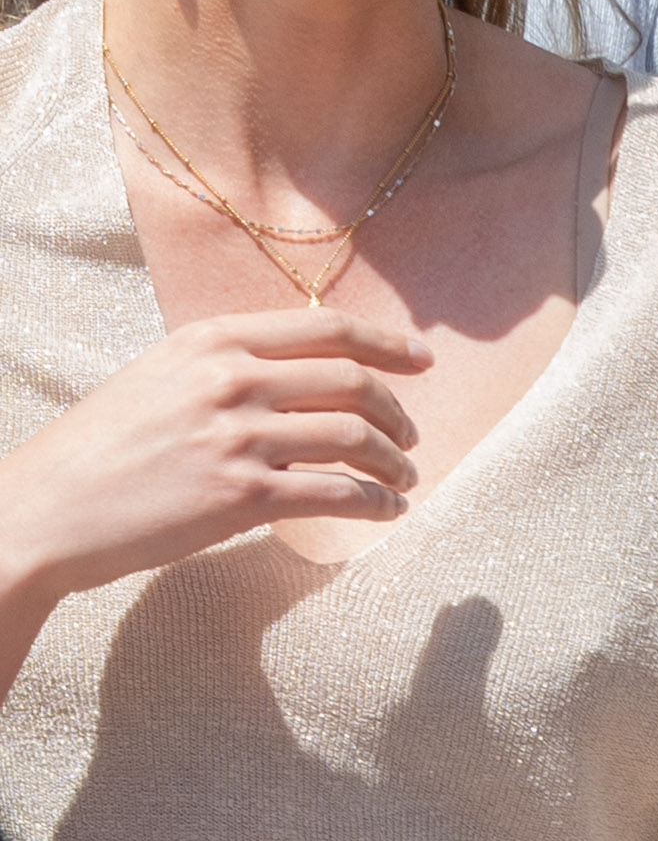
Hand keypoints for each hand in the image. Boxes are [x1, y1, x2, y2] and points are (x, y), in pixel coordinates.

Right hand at [0, 306, 429, 604]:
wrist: (52, 506)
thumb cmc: (106, 447)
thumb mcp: (162, 377)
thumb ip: (226, 366)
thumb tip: (299, 374)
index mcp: (212, 339)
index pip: (325, 329)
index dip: (386, 344)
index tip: (422, 360)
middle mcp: (231, 378)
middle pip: (352, 382)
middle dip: (397, 413)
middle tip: (412, 438)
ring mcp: (239, 436)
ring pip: (355, 439)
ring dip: (395, 462)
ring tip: (405, 479)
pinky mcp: (244, 496)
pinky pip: (337, 494)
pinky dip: (376, 503)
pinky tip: (386, 511)